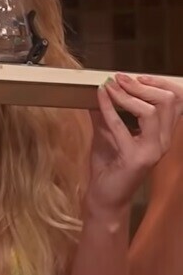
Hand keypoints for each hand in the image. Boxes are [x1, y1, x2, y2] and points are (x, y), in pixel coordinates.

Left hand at [86, 72, 178, 213]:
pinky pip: (122, 126)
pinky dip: (109, 108)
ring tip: (110, 87)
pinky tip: (99, 97)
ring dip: (128, 95)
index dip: (158, 84)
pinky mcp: (135, 158)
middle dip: (143, 85)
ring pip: (152, 112)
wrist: (105, 198)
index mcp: (162, 134)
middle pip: (167, 102)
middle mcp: (163, 142)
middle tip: (120, 78)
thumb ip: (108, 112)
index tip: (136, 76)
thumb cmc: (109, 167)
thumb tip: (102, 87)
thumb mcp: (108, 132)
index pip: (174, 101)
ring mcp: (152, 151)